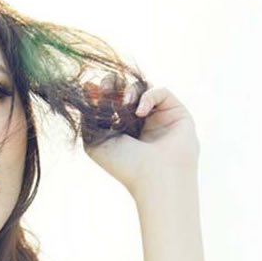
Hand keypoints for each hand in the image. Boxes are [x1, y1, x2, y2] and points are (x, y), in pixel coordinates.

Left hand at [82, 77, 200, 197]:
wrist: (155, 176)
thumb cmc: (124, 165)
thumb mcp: (94, 143)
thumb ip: (88, 118)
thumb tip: (86, 92)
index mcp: (120, 132)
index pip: (110, 105)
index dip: (101, 94)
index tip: (90, 86)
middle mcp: (139, 124)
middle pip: (125, 93)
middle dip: (113, 85)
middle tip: (107, 83)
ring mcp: (157, 117)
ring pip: (142, 89)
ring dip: (130, 91)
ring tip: (125, 103)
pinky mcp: (175, 111)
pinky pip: (160, 92)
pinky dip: (148, 97)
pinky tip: (140, 113)